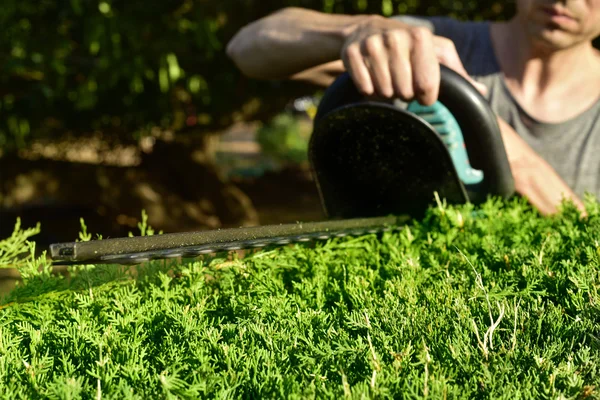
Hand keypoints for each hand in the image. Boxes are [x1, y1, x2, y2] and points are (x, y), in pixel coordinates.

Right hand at [341, 16, 486, 104]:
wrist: (368, 29)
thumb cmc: (409, 45)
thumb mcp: (435, 53)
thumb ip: (457, 73)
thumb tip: (481, 94)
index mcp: (420, 37)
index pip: (426, 85)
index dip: (425, 96)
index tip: (422, 92)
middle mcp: (396, 37)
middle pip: (404, 92)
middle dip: (404, 93)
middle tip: (402, 82)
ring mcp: (372, 45)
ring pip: (383, 91)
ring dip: (386, 92)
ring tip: (388, 79)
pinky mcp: (352, 53)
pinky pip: (364, 88)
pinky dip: (368, 90)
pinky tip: (372, 78)